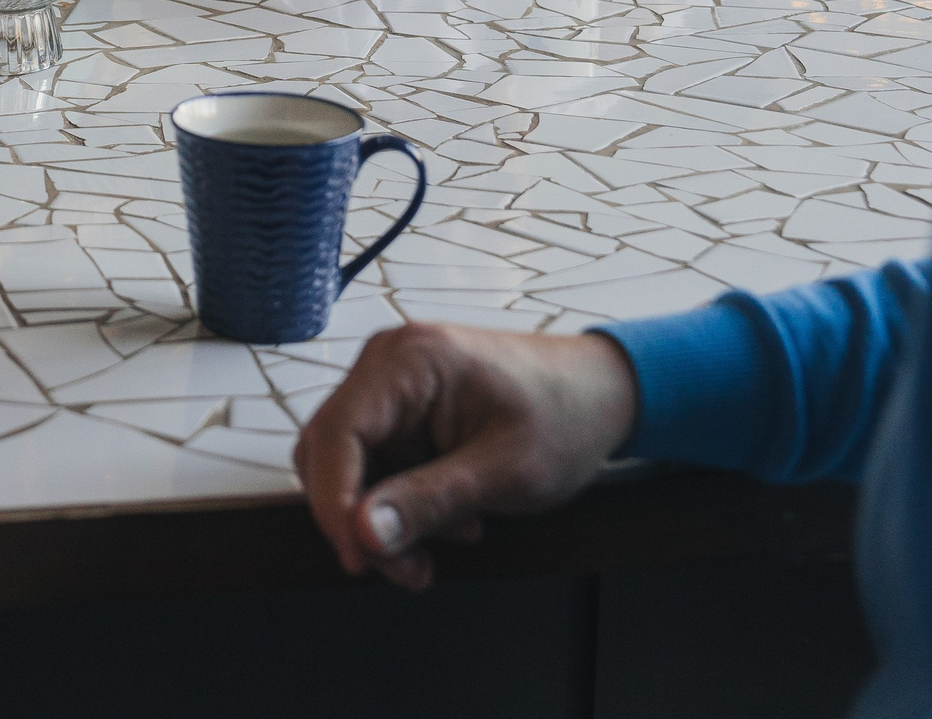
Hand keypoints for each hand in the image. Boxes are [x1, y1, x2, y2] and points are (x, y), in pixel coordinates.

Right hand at [294, 325, 639, 590]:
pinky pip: (377, 459)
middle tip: (406, 570)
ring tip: (444, 544)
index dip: (335, 502)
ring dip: (385, 514)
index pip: (334, 434)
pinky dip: (401, 499)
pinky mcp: (402, 404)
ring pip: (350, 462)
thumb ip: (429, 503)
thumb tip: (364, 535)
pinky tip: (450, 518)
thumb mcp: (505, 472)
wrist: (601, 394)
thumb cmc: (565, 417)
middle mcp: (387, 362)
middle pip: (330, 450)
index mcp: (408, 361)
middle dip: (361, 518)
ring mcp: (392, 381)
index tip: (359, 558)